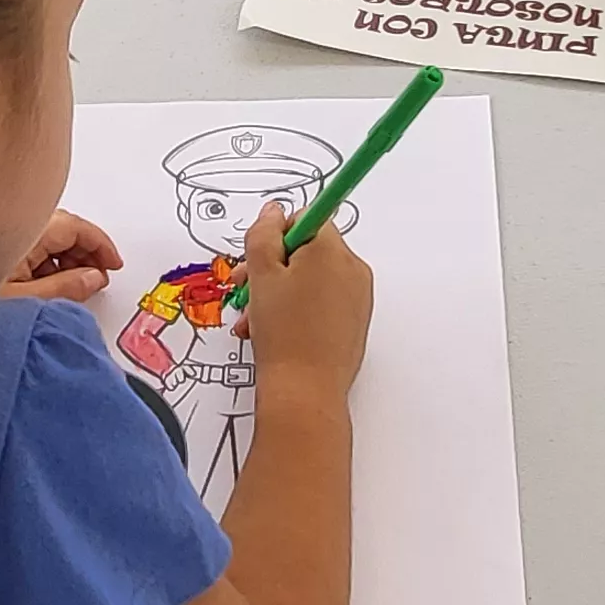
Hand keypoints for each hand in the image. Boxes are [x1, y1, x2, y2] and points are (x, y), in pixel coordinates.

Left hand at [0, 209, 120, 303]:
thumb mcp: (25, 300)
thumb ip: (64, 288)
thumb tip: (94, 278)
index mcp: (25, 233)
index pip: (75, 226)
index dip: (101, 244)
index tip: (114, 262)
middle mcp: (14, 229)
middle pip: (63, 230)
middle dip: (86, 252)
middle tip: (98, 276)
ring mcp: (2, 238)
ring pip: (48, 240)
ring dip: (67, 260)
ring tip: (75, 286)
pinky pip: (31, 249)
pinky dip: (47, 263)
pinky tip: (48, 285)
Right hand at [236, 199, 368, 396]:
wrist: (305, 392)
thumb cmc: (285, 335)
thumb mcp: (261, 275)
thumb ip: (263, 234)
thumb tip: (274, 211)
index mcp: (332, 250)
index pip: (306, 217)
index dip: (276, 236)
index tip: (259, 258)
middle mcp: (353, 269)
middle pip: (309, 250)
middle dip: (273, 267)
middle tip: (247, 288)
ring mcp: (358, 297)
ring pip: (313, 278)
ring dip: (280, 292)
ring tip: (256, 319)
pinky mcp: (355, 321)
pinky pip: (324, 301)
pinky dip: (298, 309)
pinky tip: (274, 331)